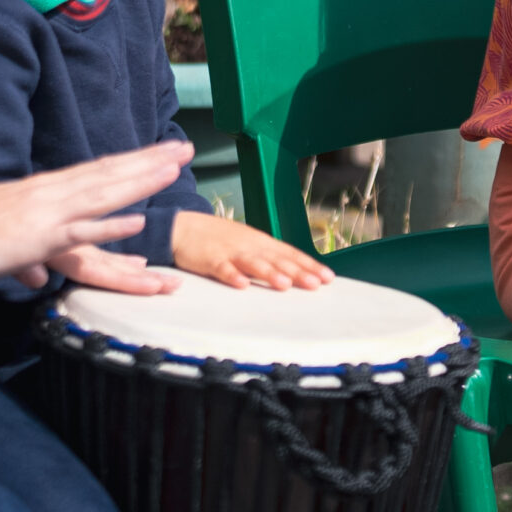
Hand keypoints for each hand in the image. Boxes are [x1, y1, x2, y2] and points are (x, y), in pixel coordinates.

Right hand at [0, 142, 186, 286]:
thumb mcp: (10, 234)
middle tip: (185, 147)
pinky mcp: (35, 238)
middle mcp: (49, 195)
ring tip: (171, 168)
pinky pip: (77, 231)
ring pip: (100, 195)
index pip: (99, 171)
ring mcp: (44, 215)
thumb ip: (35, 245)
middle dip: (148, 161)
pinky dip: (106, 225)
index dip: (134, 161)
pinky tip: (134, 220)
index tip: (165, 150)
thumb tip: (47, 266)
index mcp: (46, 191)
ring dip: (137, 181)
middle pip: (107, 175)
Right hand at [170, 211, 334, 289]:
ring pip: (253, 263)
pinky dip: (231, 275)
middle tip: (316, 284)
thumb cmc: (219, 239)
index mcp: (261, 242)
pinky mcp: (210, 259)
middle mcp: (250, 245)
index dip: (309, 265)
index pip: (290, 254)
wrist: (183, 227)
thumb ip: (269, 256)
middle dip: (298, 271)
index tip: (328, 278)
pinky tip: (241, 285)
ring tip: (285, 284)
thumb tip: (295, 271)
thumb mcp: (248, 243)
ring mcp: (230, 251)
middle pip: (277, 259)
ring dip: (269, 273)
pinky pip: (222, 268)